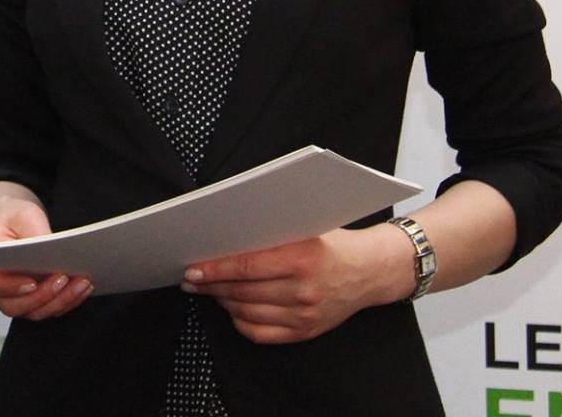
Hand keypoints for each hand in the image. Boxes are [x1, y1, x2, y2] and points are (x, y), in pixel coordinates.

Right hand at [0, 198, 92, 320]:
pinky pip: (52, 309)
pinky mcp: (36, 303)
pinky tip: (85, 285)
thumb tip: (51, 252)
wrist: (18, 225)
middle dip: (43, 296)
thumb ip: (33, 231)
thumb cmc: (15, 219)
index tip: (32, 282)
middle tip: (63, 278)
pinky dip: (69, 301)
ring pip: (37, 311)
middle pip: (15, 306)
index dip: (9, 287)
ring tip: (83, 281)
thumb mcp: (23, 214)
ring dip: (61, 300)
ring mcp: (17, 299)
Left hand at [182, 225, 415, 343]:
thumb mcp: (303, 227)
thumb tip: (221, 233)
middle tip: (192, 278)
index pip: (246, 266)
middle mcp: (305, 290)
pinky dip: (240, 321)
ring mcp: (306, 315)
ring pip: (247, 313)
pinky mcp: (306, 331)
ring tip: (210, 289)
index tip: (192, 269)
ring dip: (222, 301)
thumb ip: (267, 232)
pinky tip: (233, 307)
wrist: (370, 270)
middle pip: (242, 291)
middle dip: (211, 285)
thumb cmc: (332, 242)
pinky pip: (261, 334)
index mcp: (302, 258)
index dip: (214, 269)